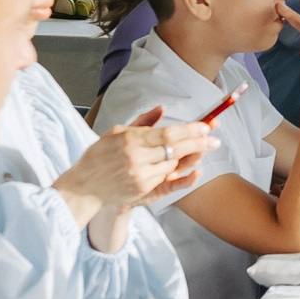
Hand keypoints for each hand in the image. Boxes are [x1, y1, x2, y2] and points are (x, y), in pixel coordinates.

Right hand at [54, 106, 215, 215]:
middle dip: (198, 143)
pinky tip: (187, 164)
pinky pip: (166, 178)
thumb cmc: (99, 155)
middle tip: (215, 140)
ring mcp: (140, 175)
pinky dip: (176, 170)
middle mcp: (136, 158)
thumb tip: (162, 108)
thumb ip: (143, 122)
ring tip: (203, 148)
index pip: (168, 134)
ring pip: (173, 164)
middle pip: (175, 149)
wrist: (84, 186)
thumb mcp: (117, 132)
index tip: (206, 126)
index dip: (189, 130)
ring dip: (188, 156)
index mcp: (130, 140)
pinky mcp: (142, 190)